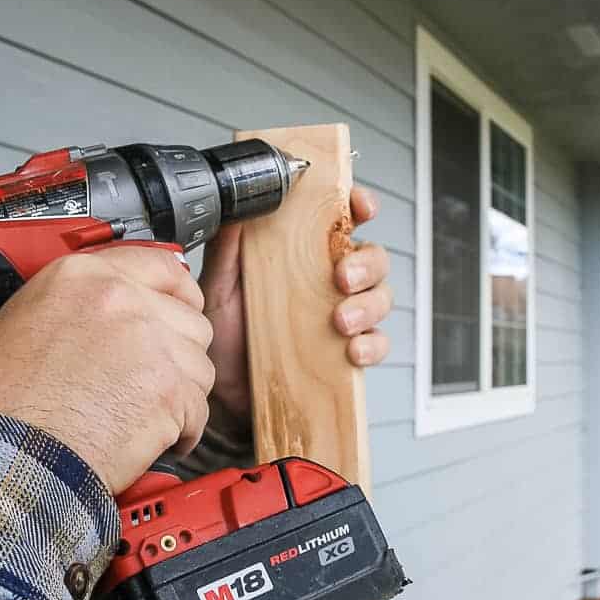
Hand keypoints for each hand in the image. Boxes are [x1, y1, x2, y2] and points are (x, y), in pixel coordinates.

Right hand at [0, 248, 214, 494]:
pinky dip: (182, 430)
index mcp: (85, 277)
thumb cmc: (4, 403)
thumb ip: (83, 302)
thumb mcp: (29, 320)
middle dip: (178, 353)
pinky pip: (200, 409)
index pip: (162, 267)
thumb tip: (118, 305)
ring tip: (145, 414)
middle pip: (189, 320)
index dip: (179, 295)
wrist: (5, 456)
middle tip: (154, 379)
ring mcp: (151, 344)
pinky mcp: (169, 391)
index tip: (183, 309)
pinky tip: (153, 439)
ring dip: (181, 393)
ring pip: (200, 365)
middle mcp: (123, 301)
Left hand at [199, 185, 391, 423]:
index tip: (363, 208)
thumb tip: (235, 210)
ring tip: (342, 321)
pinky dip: (372, 346)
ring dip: (369, 306)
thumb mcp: (218, 287)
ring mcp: (342, 316)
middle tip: (343, 278)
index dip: (361, 206)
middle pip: (373, 258)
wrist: (224, 393)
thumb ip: (226, 249)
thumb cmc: (225, 335)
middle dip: (366, 265)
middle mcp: (328, 281)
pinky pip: (378, 344)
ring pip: (381, 298)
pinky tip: (352, 351)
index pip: (342, 220)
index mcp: (304, 254)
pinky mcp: (346, 353)